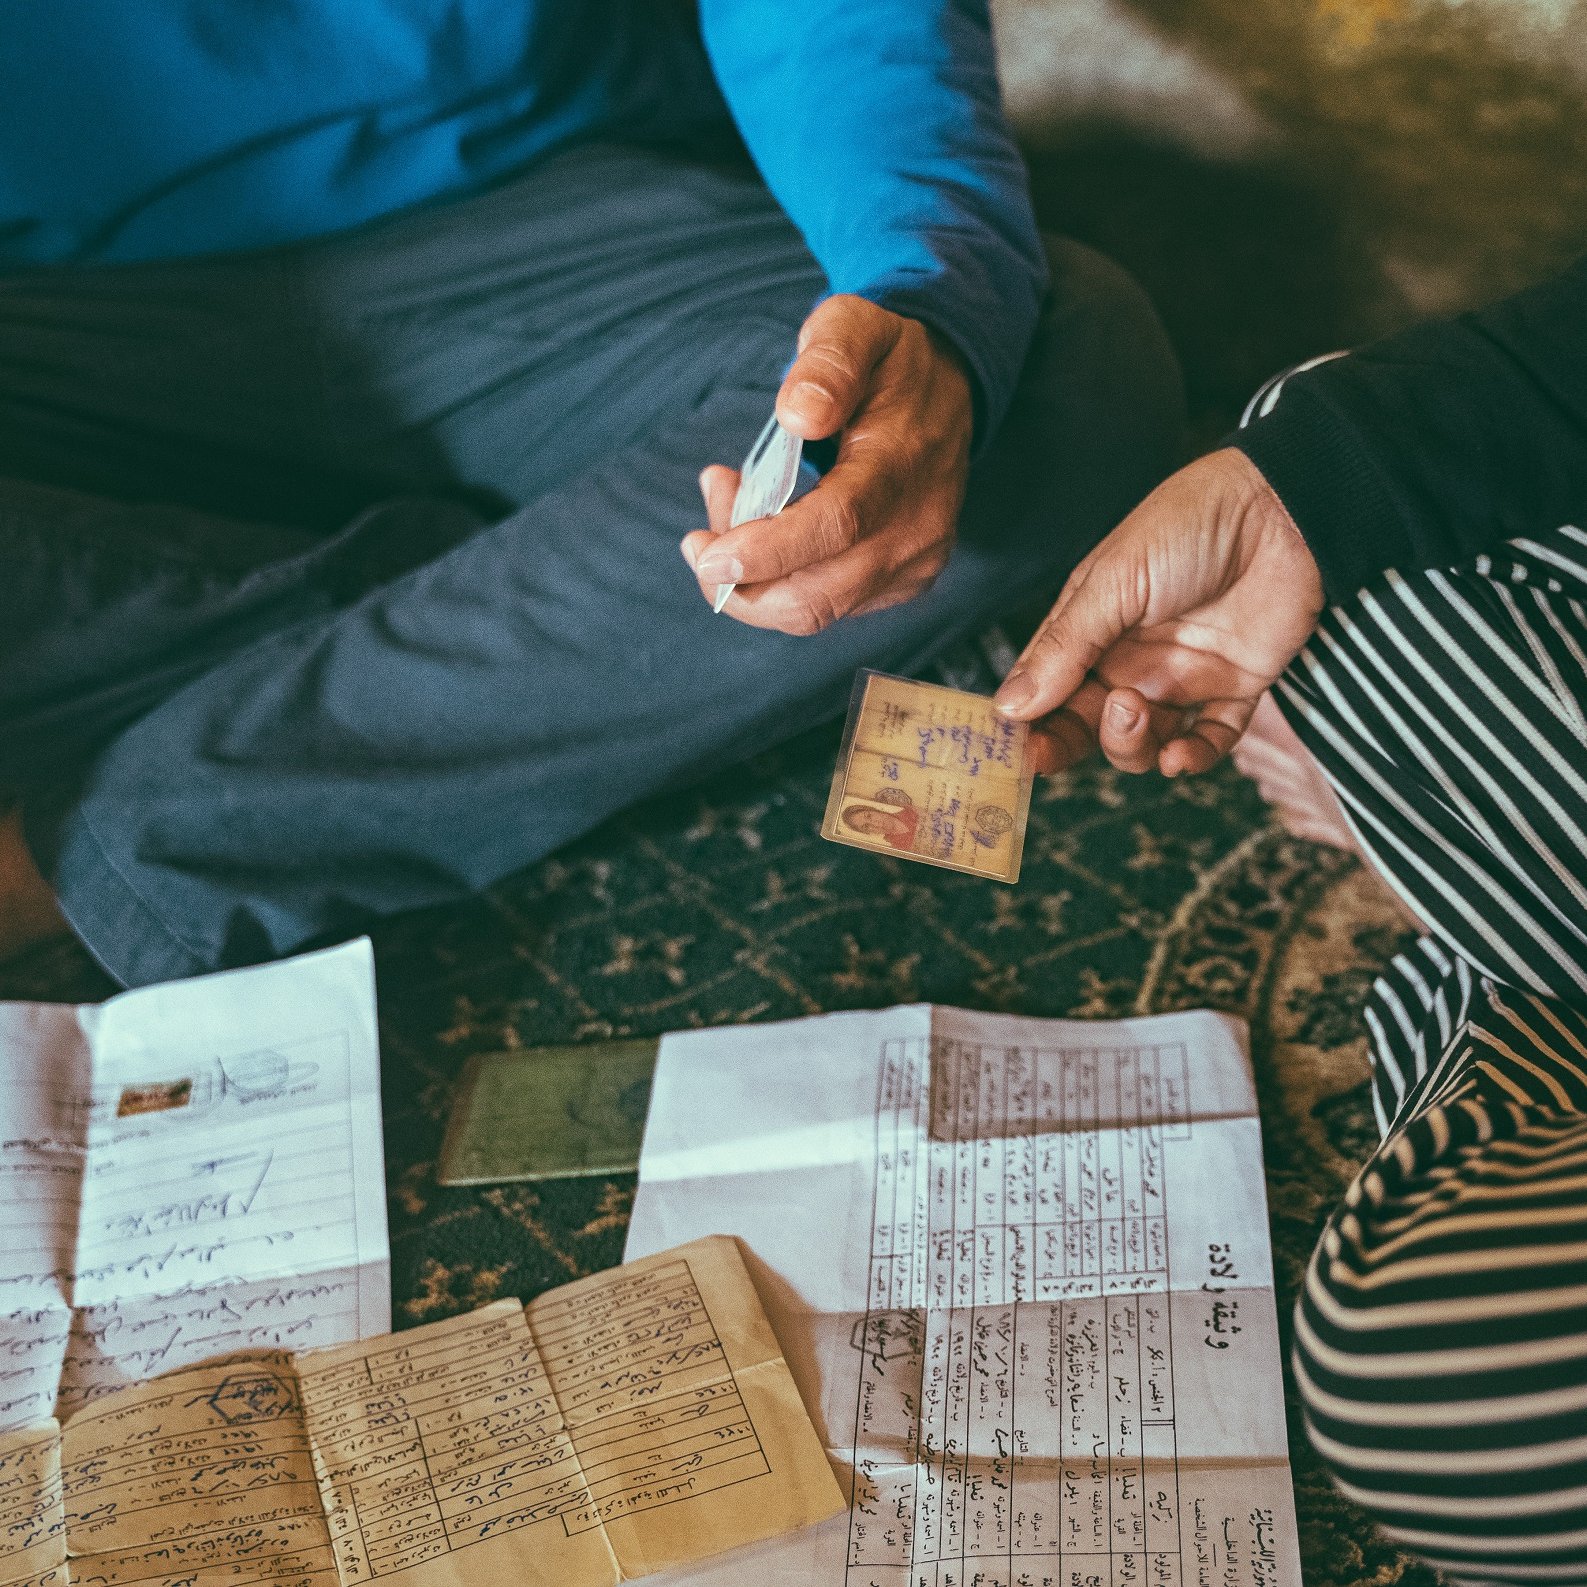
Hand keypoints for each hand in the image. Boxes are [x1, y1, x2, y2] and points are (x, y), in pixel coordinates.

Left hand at [680, 296, 971, 634]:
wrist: (950, 391)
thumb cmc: (887, 361)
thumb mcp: (854, 328)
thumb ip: (828, 363)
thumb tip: (799, 415)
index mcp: (903, 463)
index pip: (837, 526)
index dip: (767, 552)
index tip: (708, 557)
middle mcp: (917, 527)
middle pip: (816, 596)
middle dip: (741, 579)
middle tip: (698, 538)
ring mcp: (915, 563)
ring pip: (813, 611)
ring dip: (752, 581)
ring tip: (726, 515)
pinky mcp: (905, 582)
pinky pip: (826, 606)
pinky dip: (780, 582)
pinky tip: (765, 530)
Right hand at [993, 449, 1324, 774]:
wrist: (1279, 510)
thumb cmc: (1186, 527)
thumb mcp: (1112, 582)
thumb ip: (1065, 647)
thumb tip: (1009, 706)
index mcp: (1089, 631)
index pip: (1045, 691)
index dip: (1025, 725)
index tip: (1010, 751)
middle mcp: (1129, 661)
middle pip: (1085, 726)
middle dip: (1064, 744)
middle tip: (1049, 752)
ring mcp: (1179, 679)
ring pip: (1142, 743)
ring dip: (1128, 744)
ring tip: (1133, 708)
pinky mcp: (1232, 690)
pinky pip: (1208, 742)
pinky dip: (1193, 758)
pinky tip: (1180, 755)